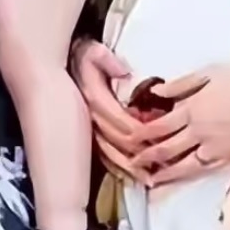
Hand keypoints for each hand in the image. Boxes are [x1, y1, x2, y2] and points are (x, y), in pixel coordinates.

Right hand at [71, 40, 149, 182]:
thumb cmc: (84, 58)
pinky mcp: (89, 136)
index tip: (163, 136)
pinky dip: (119, 168)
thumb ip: (107, 59)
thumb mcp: (93, 51)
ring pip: (111, 155)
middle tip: (167, 161)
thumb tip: (123, 71)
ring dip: (132, 167)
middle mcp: (91, 118)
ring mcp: (89, 129)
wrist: (63, 66)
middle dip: (143, 152)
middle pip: (120, 142)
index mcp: (96, 99)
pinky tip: (133, 177)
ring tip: (152, 178)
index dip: (143, 131)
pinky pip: (104, 157)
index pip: (122, 121)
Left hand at [131, 62, 229, 186]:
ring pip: (184, 166)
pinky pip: (204, 168)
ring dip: (164, 173)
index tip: (127, 137)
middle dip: (146, 157)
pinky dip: (190, 174)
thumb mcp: (210, 72)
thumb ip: (181, 84)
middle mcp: (201, 132)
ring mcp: (216, 147)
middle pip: (166, 149)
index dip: (140, 133)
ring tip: (150, 179)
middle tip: (130, 162)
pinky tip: (182, 176)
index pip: (158, 126)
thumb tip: (157, 92)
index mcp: (193, 108)